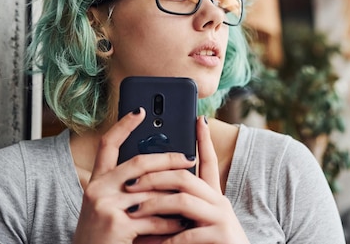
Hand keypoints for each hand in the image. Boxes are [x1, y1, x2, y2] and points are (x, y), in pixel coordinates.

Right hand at [72, 108, 195, 243]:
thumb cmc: (104, 237)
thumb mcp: (108, 207)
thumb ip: (125, 188)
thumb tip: (160, 170)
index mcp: (96, 182)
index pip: (108, 145)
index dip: (123, 125)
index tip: (140, 110)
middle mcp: (97, 190)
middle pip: (139, 163)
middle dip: (169, 159)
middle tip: (190, 158)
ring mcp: (105, 207)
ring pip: (152, 192)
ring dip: (176, 195)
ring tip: (194, 194)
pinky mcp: (117, 225)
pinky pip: (153, 219)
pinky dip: (170, 223)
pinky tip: (181, 224)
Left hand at [126, 116, 250, 243]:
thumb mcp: (192, 221)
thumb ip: (178, 205)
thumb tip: (148, 191)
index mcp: (212, 196)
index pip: (208, 160)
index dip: (203, 139)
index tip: (197, 118)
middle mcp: (218, 201)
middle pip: (185, 176)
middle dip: (154, 176)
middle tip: (129, 184)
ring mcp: (221, 217)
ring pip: (183, 199)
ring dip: (153, 205)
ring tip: (132, 212)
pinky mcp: (221, 235)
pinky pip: (187, 232)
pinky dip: (165, 238)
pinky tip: (148, 242)